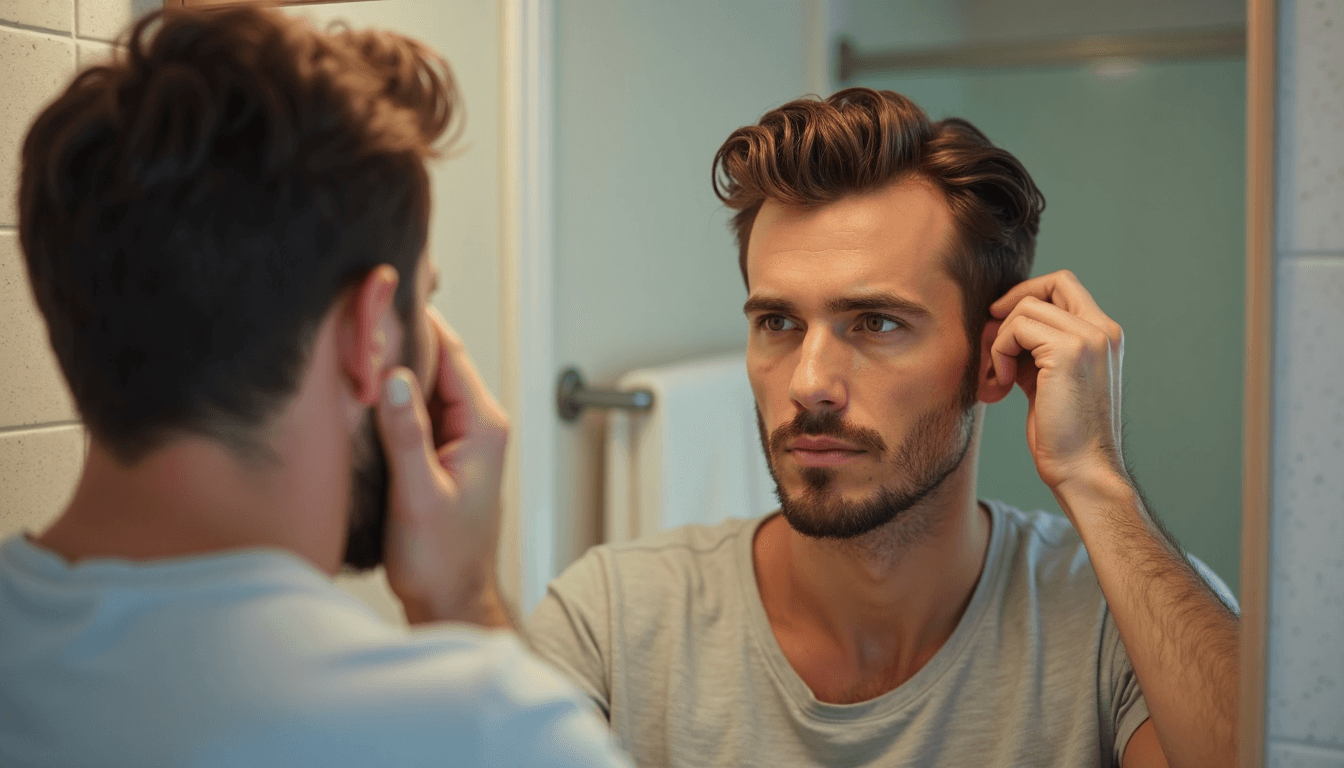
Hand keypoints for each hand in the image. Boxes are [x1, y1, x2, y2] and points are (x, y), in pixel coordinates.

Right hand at [374, 308, 510, 625]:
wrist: (450, 598)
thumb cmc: (442, 558)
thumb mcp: (419, 494)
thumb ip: (407, 434)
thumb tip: (396, 377)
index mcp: (484, 426)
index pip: (451, 353)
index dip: (416, 324)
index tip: (380, 299)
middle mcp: (478, 424)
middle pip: (437, 362)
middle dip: (398, 343)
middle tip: (354, 325)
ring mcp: (459, 436)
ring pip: (423, 384)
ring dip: (392, 371)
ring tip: (350, 354)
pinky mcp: (440, 450)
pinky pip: (415, 409)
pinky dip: (390, 399)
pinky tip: (360, 396)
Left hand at [988, 270, 1125, 494]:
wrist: (1081, 468)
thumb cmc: (1061, 432)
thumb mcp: (1047, 377)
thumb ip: (1035, 346)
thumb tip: (999, 319)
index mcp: (1104, 335)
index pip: (1064, 284)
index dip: (1026, 293)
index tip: (1001, 322)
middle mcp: (1103, 330)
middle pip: (1048, 284)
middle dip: (1009, 309)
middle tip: (992, 347)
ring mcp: (1090, 338)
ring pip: (1024, 309)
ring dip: (999, 342)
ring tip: (999, 378)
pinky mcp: (1070, 350)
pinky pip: (1016, 328)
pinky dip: (999, 354)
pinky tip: (1003, 385)